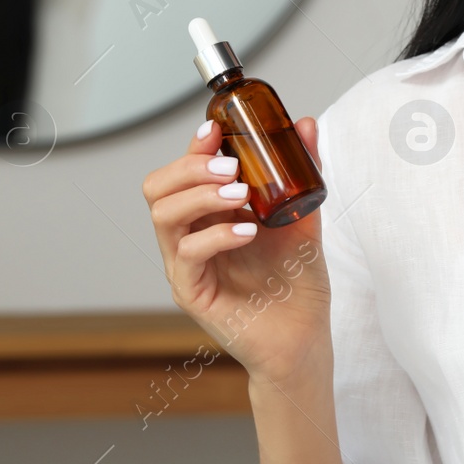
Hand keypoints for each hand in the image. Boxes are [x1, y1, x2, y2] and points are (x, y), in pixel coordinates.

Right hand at [143, 117, 331, 385]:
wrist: (304, 338)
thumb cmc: (296, 282)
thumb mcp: (303, 217)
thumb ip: (303, 173)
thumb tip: (305, 125)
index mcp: (209, 216)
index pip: (183, 172)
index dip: (192, 147)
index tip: (215, 128)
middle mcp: (190, 237)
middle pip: (158, 189)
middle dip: (190, 167)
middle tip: (231, 166)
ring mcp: (186, 267)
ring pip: (164, 217)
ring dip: (201, 196)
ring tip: (241, 194)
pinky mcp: (192, 293)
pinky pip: (187, 255)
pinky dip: (216, 235)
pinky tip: (247, 231)